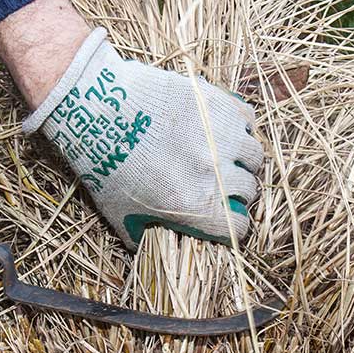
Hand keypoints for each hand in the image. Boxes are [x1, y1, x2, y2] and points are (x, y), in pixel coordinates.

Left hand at [22, 29, 263, 249]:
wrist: (99, 107)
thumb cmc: (103, 163)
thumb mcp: (118, 212)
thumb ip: (141, 234)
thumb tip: (151, 246)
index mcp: (196, 206)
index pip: (237, 228)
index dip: (232, 226)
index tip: (226, 218)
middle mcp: (216, 174)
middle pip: (249, 190)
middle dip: (238, 192)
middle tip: (223, 185)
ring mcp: (222, 137)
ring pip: (255, 156)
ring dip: (244, 160)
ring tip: (227, 155)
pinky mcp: (220, 105)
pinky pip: (248, 120)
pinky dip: (242, 127)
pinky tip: (225, 129)